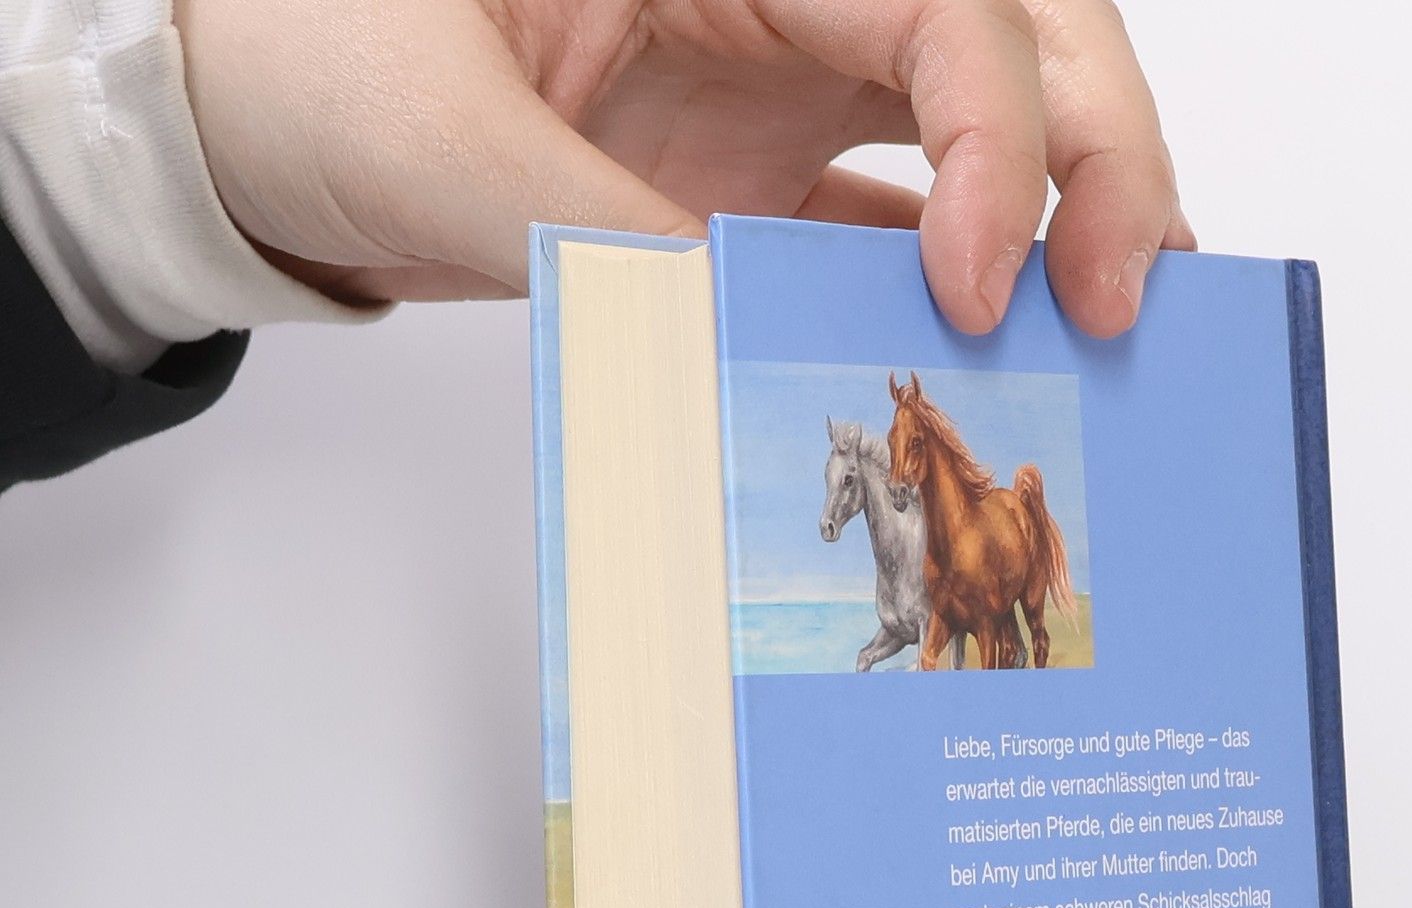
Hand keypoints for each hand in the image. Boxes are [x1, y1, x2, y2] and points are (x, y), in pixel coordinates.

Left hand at [173, 0, 1193, 336]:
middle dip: (1100, 150)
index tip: (979, 280)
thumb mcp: (437, 133)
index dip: (1002, 131)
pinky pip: (891, 218)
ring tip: (1128, 320)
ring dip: (1067, 211)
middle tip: (1133, 294)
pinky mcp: (754, 174)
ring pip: (984, 117)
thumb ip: (597, 232)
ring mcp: (776, 84)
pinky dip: (963, 278)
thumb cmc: (305, 55)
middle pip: (1015, 29)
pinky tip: (1006, 345)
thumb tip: (746, 342)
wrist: (252, 117)